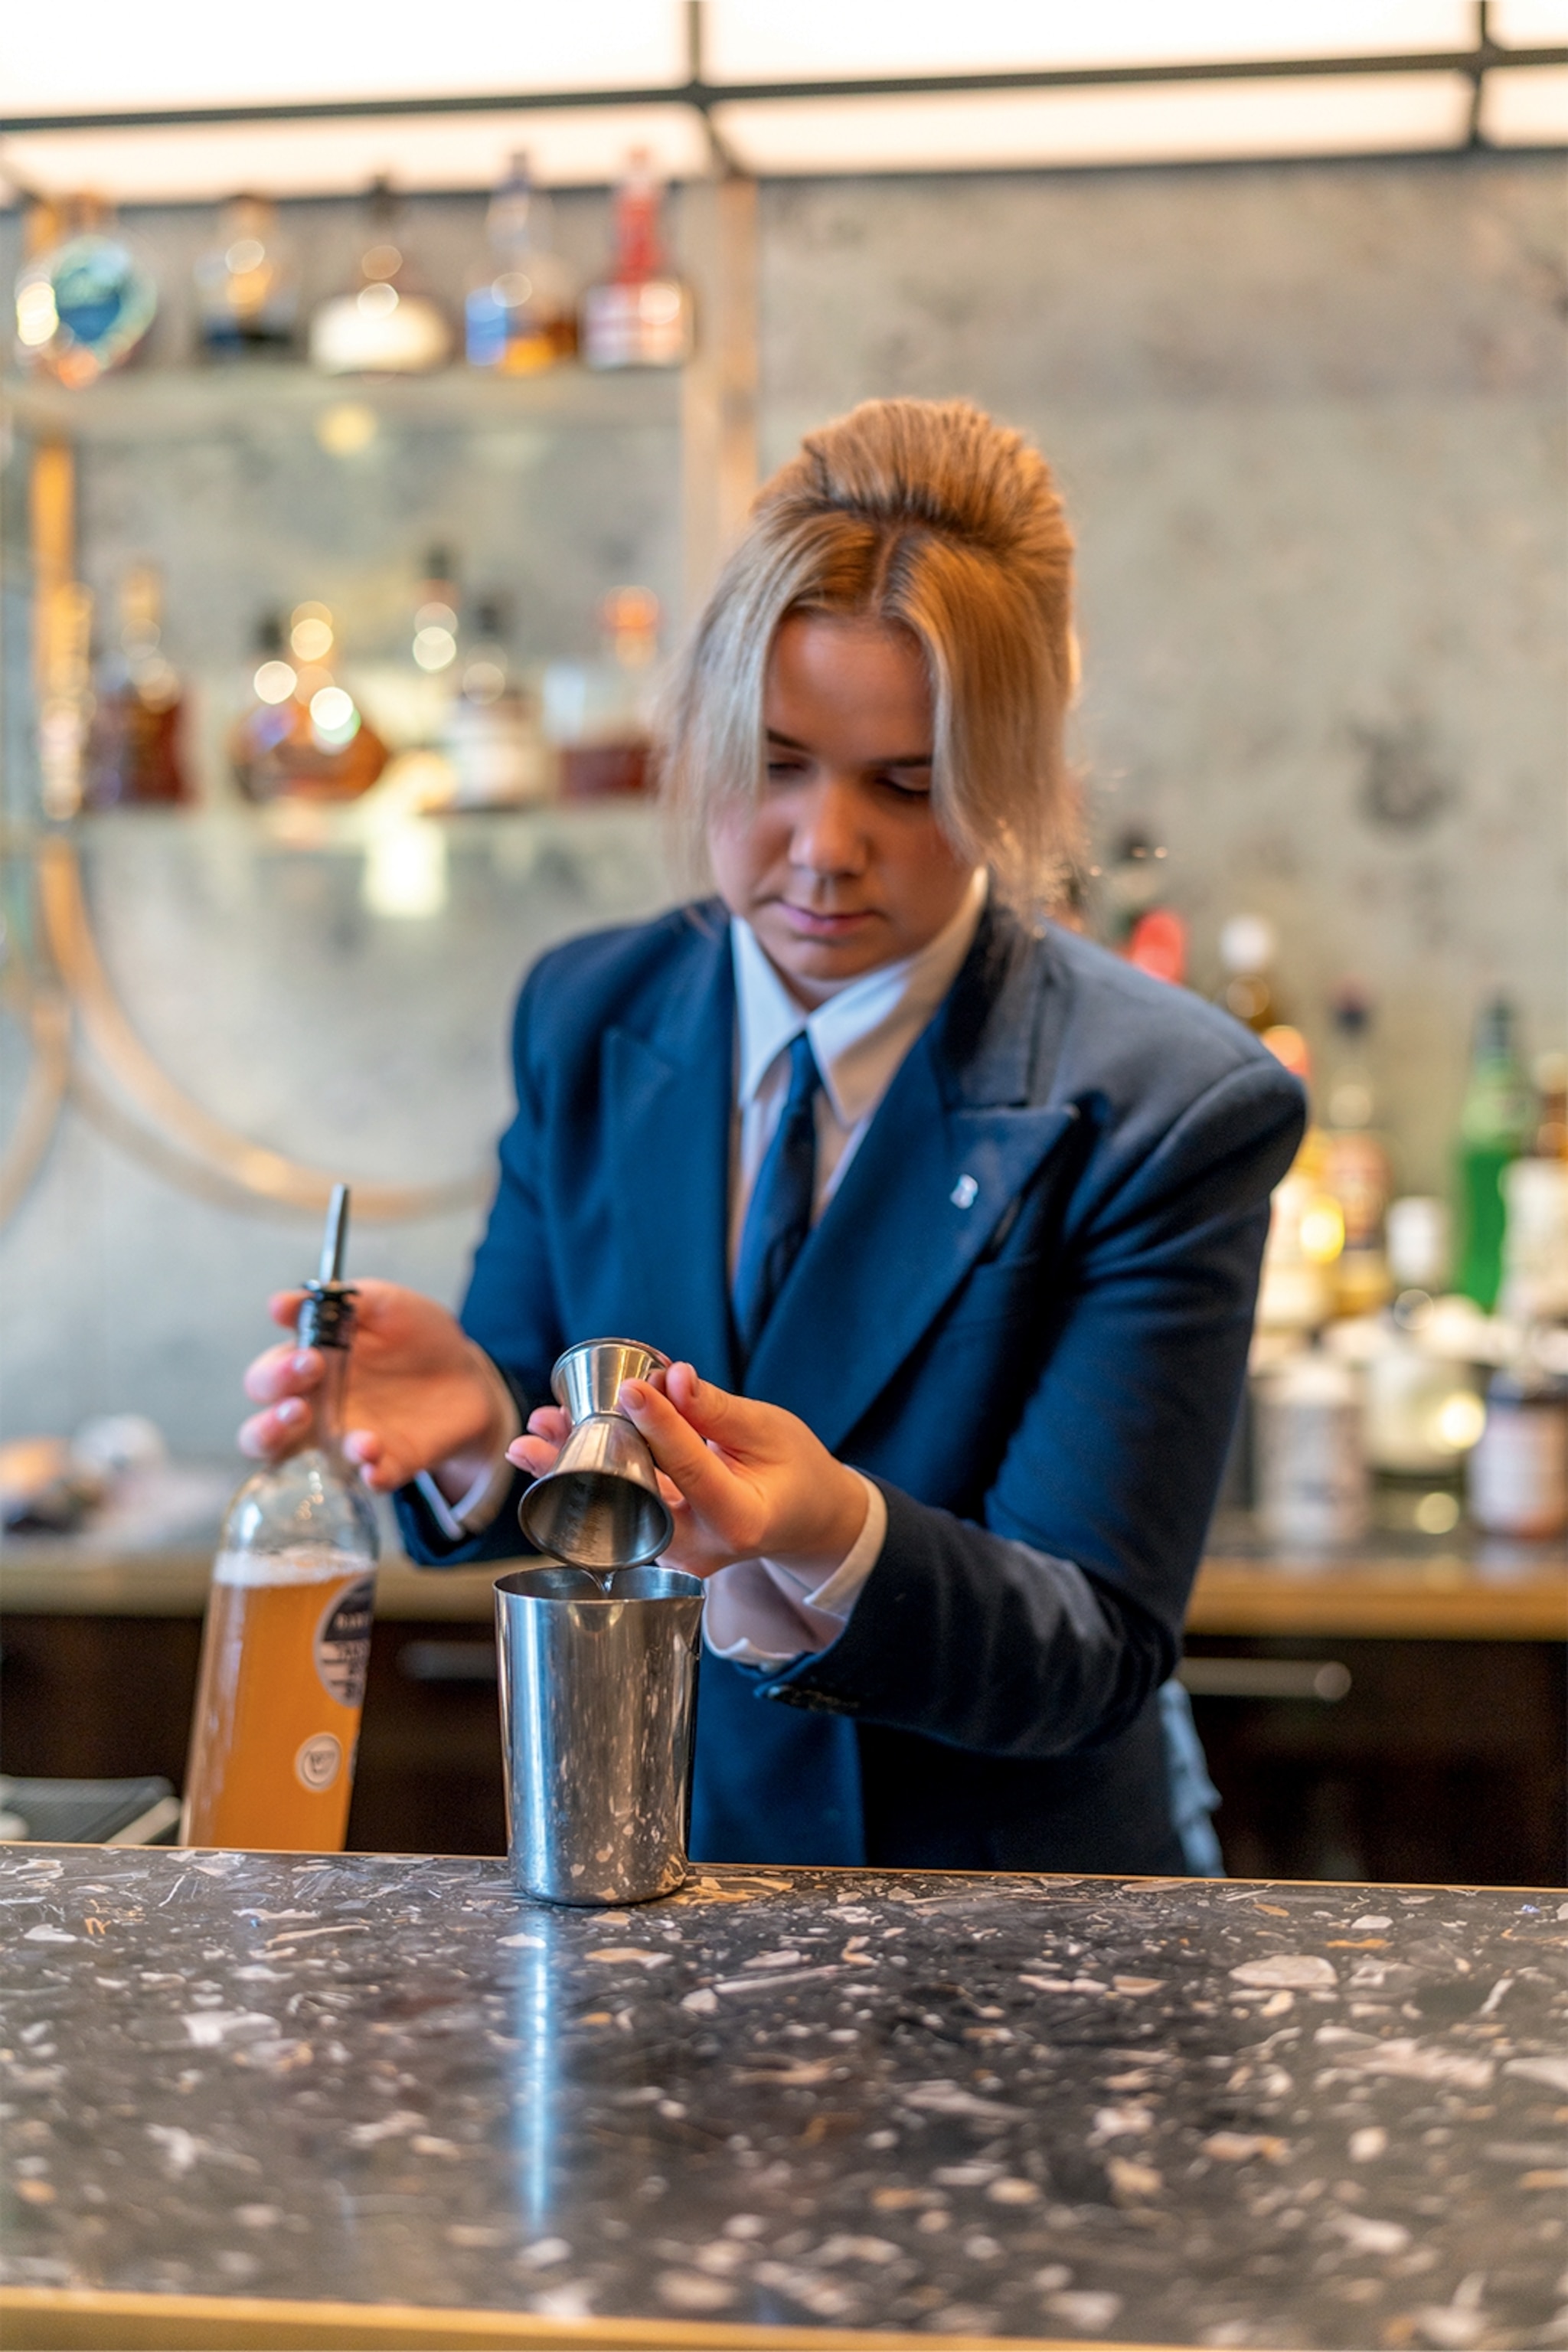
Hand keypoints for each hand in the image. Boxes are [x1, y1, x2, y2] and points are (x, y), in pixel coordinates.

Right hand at [239, 1280, 505, 1494]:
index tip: (311, 1357)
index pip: (266, 1380)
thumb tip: (279, 1303)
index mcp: (309, 1369)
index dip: (277, 1375)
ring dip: (312, 1454)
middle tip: (303, 1401)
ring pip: (296, 1466)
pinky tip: (377, 1459)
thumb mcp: (383, 1305)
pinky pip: (367, 1478)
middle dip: (272, 1421)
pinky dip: (370, 1473)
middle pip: (260, 1431)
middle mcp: (315, 1411)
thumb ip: (338, 1302)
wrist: (468, 1371)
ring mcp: (346, 1440)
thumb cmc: (415, 1335)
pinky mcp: (385, 1463)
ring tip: (354, 1437)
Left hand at [508, 1362, 866, 1582]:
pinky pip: (621, 1508)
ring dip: (574, 1470)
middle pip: (636, 1499)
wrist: (806, 1521)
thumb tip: (673, 1376)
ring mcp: (677, 1555)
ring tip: (534, 1435)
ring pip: (618, 1507)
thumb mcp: (769, 1430)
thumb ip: (718, 1409)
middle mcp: (701, 1548)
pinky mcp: (660, 1546)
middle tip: (546, 1421)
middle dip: (588, 1458)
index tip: (632, 1387)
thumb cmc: (795, 1471)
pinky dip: (592, 1477)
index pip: (690, 1468)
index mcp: (740, 1519)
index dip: (660, 1425)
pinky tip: (554, 1452)